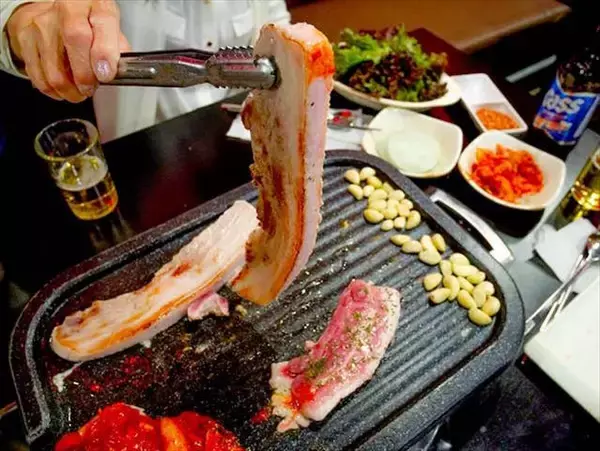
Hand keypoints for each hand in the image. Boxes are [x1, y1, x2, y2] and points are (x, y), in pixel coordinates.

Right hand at [6, 0, 129, 101]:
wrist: (55, 14)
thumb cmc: (88, 24)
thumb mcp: (110, 29)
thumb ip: (119, 49)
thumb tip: (120, 72)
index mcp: (95, 4)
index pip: (101, 22)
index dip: (104, 52)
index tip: (106, 75)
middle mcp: (66, 9)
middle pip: (75, 41)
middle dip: (86, 76)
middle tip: (91, 87)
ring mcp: (42, 22)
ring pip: (54, 69)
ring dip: (70, 90)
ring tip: (79, 91)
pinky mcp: (25, 37)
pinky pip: (39, 76)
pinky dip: (53, 90)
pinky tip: (63, 88)